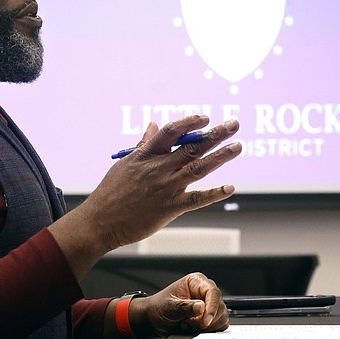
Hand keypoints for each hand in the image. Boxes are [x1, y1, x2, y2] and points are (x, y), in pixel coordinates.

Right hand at [50, 115, 240, 277]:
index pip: (172, 131)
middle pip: (192, 146)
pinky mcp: (170, 208)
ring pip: (199, 168)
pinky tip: (229, 187)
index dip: (190, 122)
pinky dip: (214, 193)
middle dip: (216, 134)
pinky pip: (196, 199)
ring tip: (238, 146)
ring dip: (221, 156)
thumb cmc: (111, 191)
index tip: (205, 117)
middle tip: (234, 124)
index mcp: (147, 155)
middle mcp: (159, 168)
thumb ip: (144, 144)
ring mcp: (166, 188)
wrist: (101, 221)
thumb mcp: (126, 163)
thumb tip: (153, 124)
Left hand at [131, 273, 228, 336]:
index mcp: (196, 282)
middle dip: (206, 320)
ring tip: (188, 324)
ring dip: (206, 326)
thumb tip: (201, 307)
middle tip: (188, 323)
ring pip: (221, 317)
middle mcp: (205, 291)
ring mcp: (210, 304)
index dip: (211, 308)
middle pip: (220, 306)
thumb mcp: (168, 307)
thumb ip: (185, 307)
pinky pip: (220, 325)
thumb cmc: (159, 307)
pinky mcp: (212, 317)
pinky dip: (209, 330)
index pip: (212, 292)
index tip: (205, 321)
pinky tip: (194, 328)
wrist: (154, 319)